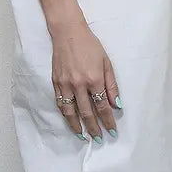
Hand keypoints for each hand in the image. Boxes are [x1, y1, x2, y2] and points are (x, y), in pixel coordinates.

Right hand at [50, 18, 120, 140]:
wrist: (68, 32)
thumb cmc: (90, 45)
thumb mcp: (106, 62)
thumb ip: (111, 85)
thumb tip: (116, 105)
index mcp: (94, 79)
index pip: (102, 106)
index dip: (108, 121)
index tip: (112, 131)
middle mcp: (79, 84)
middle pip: (87, 113)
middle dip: (94, 128)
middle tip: (99, 139)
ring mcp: (65, 84)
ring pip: (71, 112)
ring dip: (77, 126)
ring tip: (82, 136)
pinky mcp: (56, 82)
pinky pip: (60, 103)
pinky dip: (65, 114)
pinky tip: (70, 121)